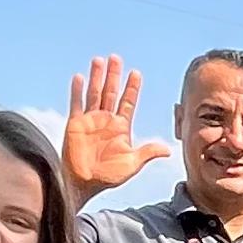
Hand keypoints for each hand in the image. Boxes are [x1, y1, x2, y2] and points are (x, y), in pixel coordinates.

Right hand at [63, 54, 170, 202]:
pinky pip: (76, 104)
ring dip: (96, 77)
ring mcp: (90, 121)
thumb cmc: (108, 176)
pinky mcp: (75, 124)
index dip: (132, 88)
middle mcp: (105, 120)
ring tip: (99, 60)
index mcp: (120, 127)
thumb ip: (147, 153)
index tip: (136, 73)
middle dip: (114, 75)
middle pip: (111, 92)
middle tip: (116, 58)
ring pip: (94, 93)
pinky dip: (77, 91)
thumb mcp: (132, 164)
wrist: (84, 184)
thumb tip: (168, 150)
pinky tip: (79, 77)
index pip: (128, 102)